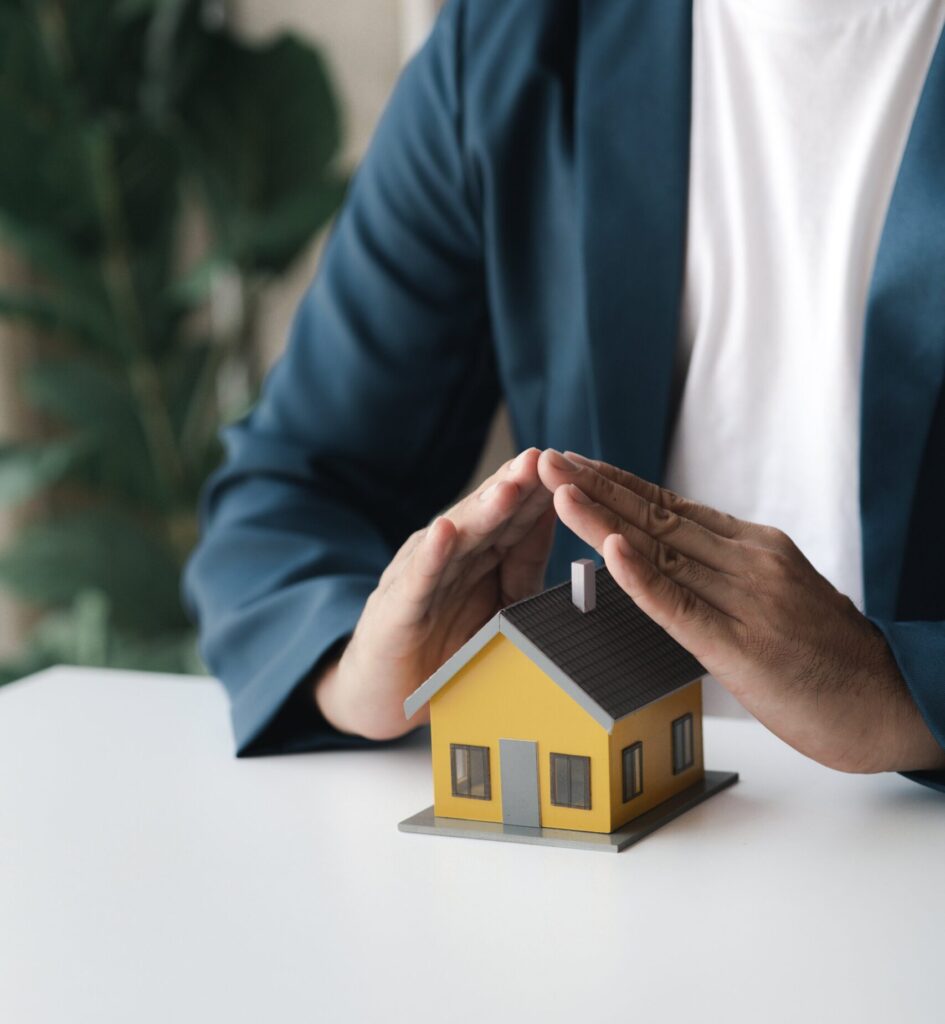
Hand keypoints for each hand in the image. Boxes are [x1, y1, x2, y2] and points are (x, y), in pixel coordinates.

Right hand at [314, 448, 556, 739]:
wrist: (386, 695)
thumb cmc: (447, 648)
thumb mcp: (500, 608)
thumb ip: (526, 568)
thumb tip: (563, 524)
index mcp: (480, 553)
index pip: (515, 516)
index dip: (540, 492)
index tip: (572, 465)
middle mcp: (450, 554)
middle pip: (488, 516)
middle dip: (515, 486)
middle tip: (542, 458)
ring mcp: (422, 576)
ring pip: (457, 539)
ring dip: (482, 512)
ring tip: (509, 486)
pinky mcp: (397, 608)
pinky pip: (418, 579)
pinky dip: (431, 556)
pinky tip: (445, 532)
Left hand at [537, 449, 944, 773]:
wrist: (891, 704)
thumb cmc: (830, 658)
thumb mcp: (778, 596)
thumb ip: (728, 575)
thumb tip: (672, 562)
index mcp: (755, 547)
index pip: (670, 507)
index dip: (617, 485)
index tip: (576, 464)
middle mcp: (749, 561)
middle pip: (656, 517)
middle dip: (596, 486)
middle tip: (547, 458)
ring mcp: (747, 600)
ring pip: (661, 550)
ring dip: (602, 518)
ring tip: (557, 489)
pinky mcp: (744, 646)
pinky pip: (682, 606)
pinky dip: (642, 578)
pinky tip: (609, 551)